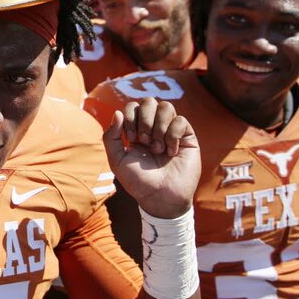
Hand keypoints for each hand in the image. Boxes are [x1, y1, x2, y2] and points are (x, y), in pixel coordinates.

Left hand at [103, 98, 199, 218]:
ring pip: (166, 107)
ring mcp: (171, 130)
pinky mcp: (187, 137)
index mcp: (136, 129)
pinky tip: (171, 152)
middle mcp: (154, 127)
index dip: (130, 117)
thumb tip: (117, 112)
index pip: (133, 106)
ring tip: (157, 148)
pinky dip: (173, 136)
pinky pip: (181, 120)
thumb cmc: (138, 181)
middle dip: (144, 120)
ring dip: (158, 127)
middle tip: (144, 141)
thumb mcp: (117, 160)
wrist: (160, 197)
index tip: (131, 139)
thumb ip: (111, 136)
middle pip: (149, 101)